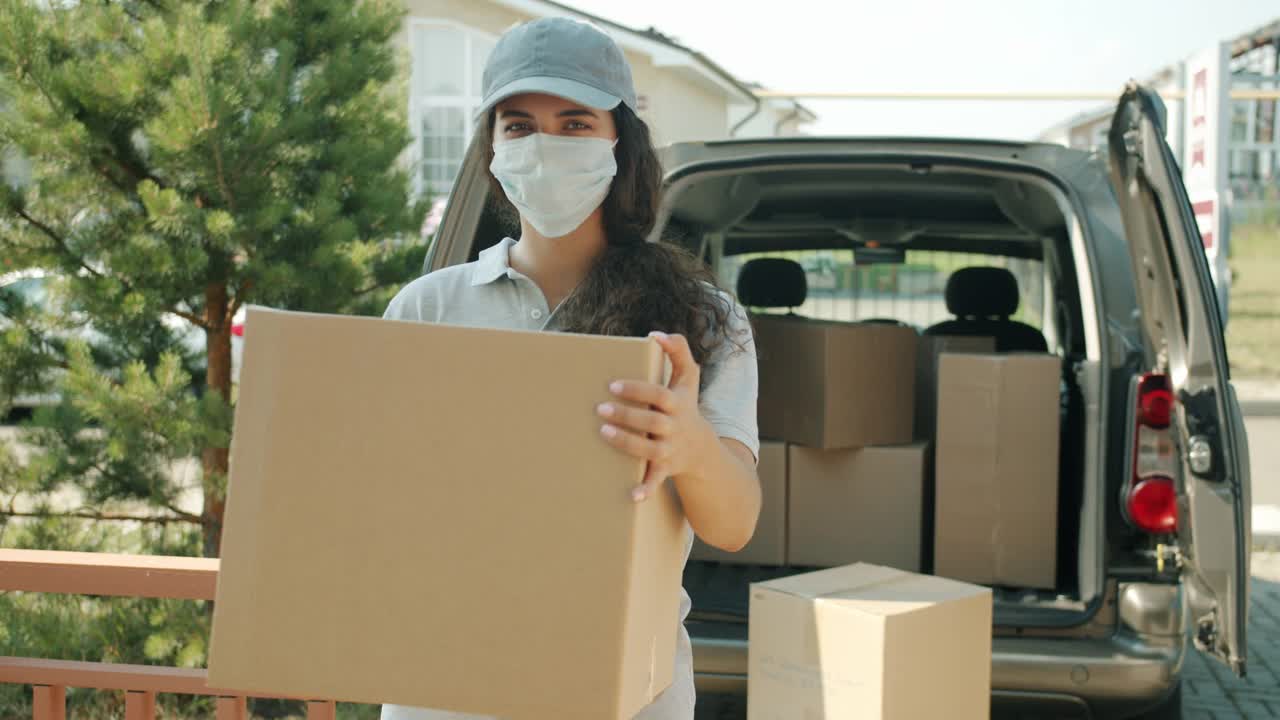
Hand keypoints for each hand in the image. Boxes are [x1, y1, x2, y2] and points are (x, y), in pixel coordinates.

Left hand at [597, 331, 716, 501]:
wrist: (703, 449)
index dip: (638, 390)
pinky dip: (646, 489)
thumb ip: (678, 350)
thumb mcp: (688, 378)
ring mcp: (670, 450)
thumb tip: (657, 334)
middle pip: (652, 422)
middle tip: (600, 408)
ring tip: (603, 432)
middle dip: (627, 415)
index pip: (659, 395)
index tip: (613, 385)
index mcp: (678, 404)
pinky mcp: (665, 469)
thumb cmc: (687, 406)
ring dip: (627, 443)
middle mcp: (675, 428)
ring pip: (649, 450)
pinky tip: (631, 495)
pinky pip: (656, 481)